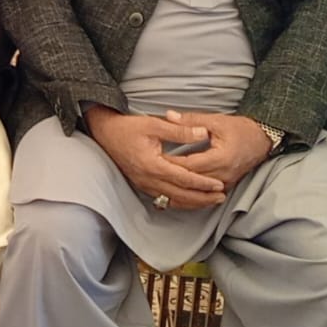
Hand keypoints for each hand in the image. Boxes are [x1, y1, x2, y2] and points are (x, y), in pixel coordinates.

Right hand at [84, 106, 226, 209]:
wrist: (104, 133)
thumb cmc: (127, 127)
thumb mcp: (154, 124)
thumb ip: (180, 130)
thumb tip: (204, 133)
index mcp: (151, 164)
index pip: (183, 178)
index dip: (202, 183)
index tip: (218, 184)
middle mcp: (147, 178)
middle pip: (180, 195)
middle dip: (202, 198)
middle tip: (221, 197)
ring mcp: (143, 184)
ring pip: (172, 200)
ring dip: (193, 203)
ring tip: (210, 202)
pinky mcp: (142, 184)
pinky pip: (163, 199)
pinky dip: (179, 202)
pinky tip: (190, 201)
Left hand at [161, 110, 273, 191]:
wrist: (262, 140)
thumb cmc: (240, 129)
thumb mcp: (215, 121)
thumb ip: (191, 120)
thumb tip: (169, 116)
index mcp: (221, 158)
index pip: (190, 165)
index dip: (171, 163)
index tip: (154, 159)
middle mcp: (224, 174)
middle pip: (193, 181)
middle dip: (172, 177)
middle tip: (151, 174)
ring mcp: (226, 182)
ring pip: (198, 192)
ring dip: (181, 190)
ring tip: (159, 186)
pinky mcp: (227, 186)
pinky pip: (206, 194)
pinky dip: (192, 195)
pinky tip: (177, 193)